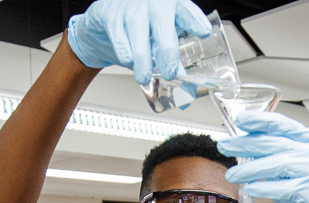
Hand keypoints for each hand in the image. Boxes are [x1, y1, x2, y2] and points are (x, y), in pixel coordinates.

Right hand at [66, 0, 212, 83]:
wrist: (104, 23)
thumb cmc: (139, 30)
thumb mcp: (159, 42)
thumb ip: (172, 60)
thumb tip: (186, 87)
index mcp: (171, 4)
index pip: (185, 9)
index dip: (194, 20)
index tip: (203, 32)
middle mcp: (152, 0)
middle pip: (161, 16)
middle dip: (167, 47)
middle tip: (170, 72)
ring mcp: (130, 4)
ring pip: (137, 25)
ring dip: (142, 54)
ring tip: (145, 76)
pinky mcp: (110, 12)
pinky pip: (117, 30)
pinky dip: (123, 49)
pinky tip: (128, 60)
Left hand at [218, 111, 308, 202]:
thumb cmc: (298, 192)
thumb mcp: (285, 167)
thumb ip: (270, 151)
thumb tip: (240, 139)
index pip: (285, 125)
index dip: (261, 120)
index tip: (241, 120)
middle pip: (278, 144)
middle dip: (247, 144)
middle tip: (225, 146)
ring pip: (280, 165)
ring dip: (251, 169)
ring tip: (232, 174)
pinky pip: (285, 189)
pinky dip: (264, 188)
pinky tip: (250, 188)